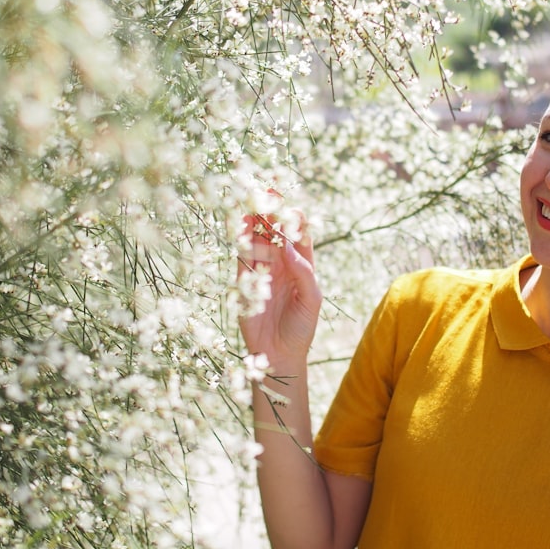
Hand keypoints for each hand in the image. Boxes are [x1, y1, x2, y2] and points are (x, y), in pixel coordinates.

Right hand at [237, 206, 321, 370]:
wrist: (278, 355)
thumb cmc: (301, 328)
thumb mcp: (311, 301)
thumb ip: (303, 273)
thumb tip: (288, 248)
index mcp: (303, 263)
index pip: (299, 232)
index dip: (294, 216)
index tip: (288, 205)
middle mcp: (282, 262)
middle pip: (275, 229)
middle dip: (270, 211)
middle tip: (264, 193)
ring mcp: (263, 269)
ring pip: (256, 238)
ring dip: (253, 220)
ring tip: (249, 203)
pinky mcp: (244, 279)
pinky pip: (241, 254)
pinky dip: (239, 239)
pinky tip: (237, 224)